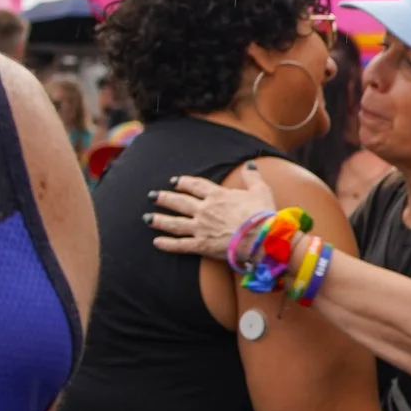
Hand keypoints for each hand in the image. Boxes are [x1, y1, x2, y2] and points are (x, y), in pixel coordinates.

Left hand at [148, 164, 276, 258]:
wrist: (262, 237)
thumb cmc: (263, 214)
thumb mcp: (261, 191)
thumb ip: (252, 178)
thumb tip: (250, 166)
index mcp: (218, 195)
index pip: (195, 186)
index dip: (183, 183)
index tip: (174, 182)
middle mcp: (204, 210)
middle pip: (179, 202)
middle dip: (164, 198)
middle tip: (152, 196)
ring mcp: (201, 227)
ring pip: (174, 223)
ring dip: (159, 220)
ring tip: (147, 218)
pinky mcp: (201, 245)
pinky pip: (180, 245)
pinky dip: (167, 244)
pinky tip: (156, 242)